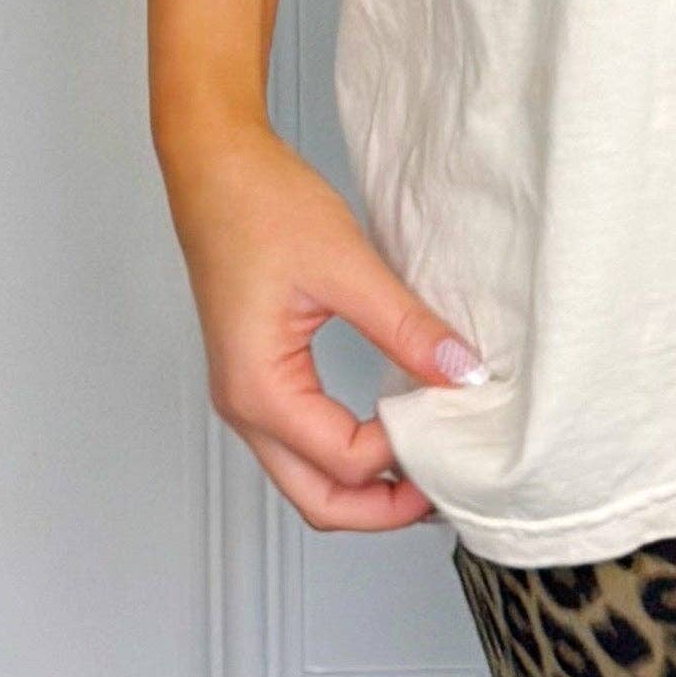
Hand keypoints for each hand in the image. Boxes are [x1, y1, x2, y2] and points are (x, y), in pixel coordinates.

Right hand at [159, 114, 489, 533]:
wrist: (215, 167)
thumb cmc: (261, 207)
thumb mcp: (347, 265)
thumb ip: (406, 328)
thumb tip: (460, 373)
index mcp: (259, 389)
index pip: (345, 462)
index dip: (404, 453)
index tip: (451, 417)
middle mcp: (244, 408)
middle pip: (318, 501)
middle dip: (383, 509)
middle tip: (445, 486)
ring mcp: (246, 396)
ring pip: (308, 479)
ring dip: (366, 486)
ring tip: (425, 462)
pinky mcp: (257, 377)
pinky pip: (303, 444)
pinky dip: (348, 455)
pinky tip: (390, 430)